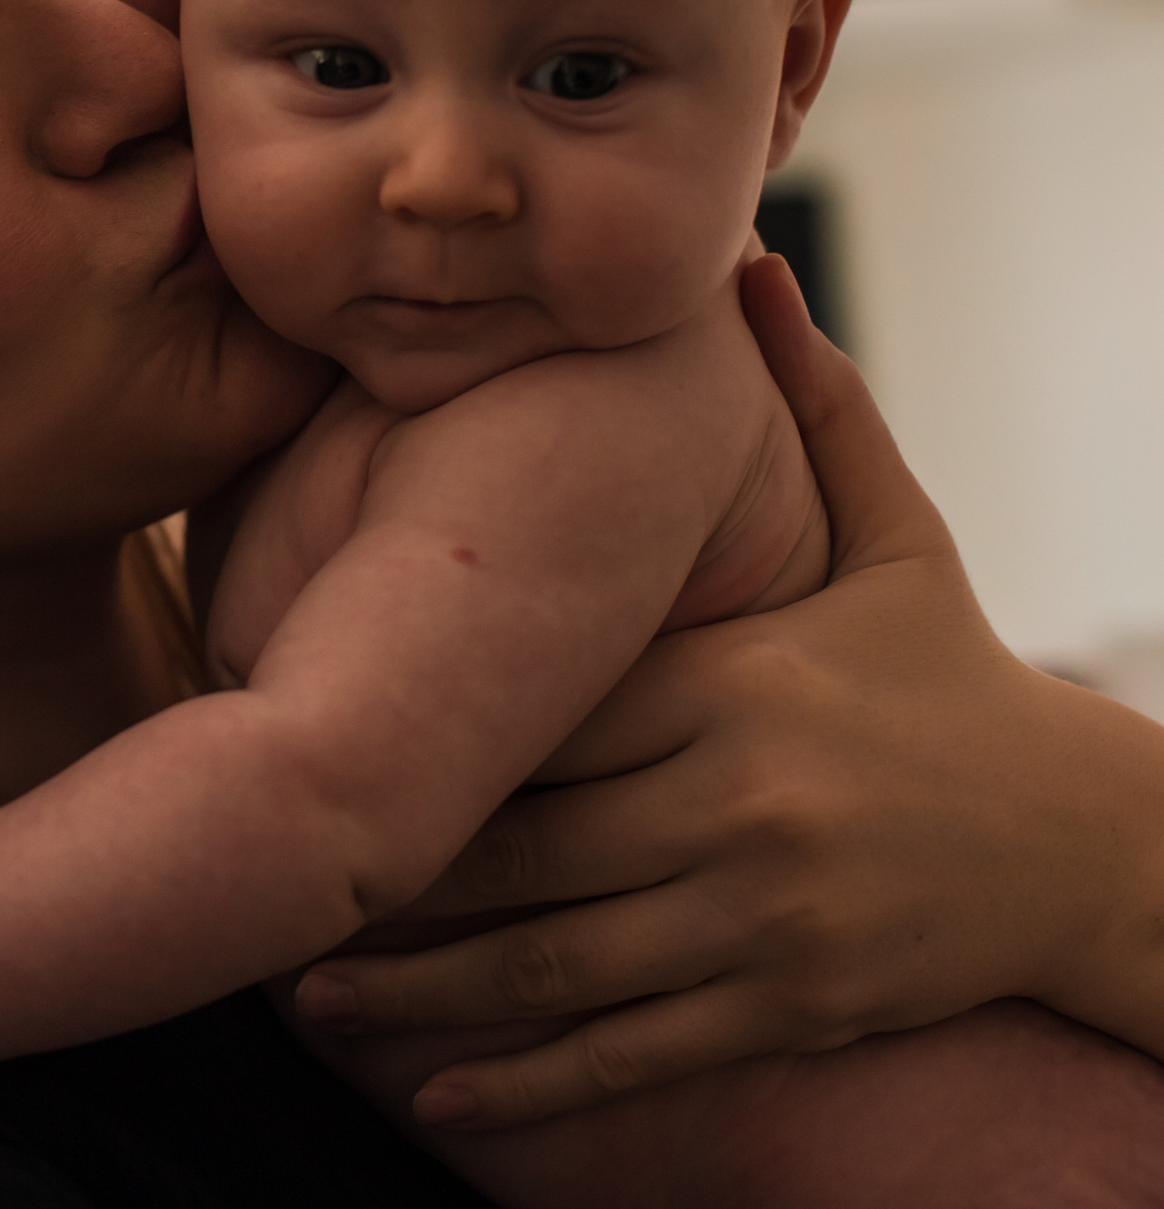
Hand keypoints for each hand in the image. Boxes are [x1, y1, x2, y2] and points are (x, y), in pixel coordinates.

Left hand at [292, 255, 1163, 1127]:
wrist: (1085, 844)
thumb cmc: (952, 675)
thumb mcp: (895, 533)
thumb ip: (813, 407)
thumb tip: (751, 259)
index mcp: (736, 683)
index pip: (551, 707)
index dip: (431, 726)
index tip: (314, 731)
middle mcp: (740, 804)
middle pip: (530, 842)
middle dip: (398, 868)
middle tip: (275, 870)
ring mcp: (762, 917)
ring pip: (562, 963)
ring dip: (427, 991)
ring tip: (313, 994)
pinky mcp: (787, 1004)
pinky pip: (637, 1049)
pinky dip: (534, 1082)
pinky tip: (438, 1099)